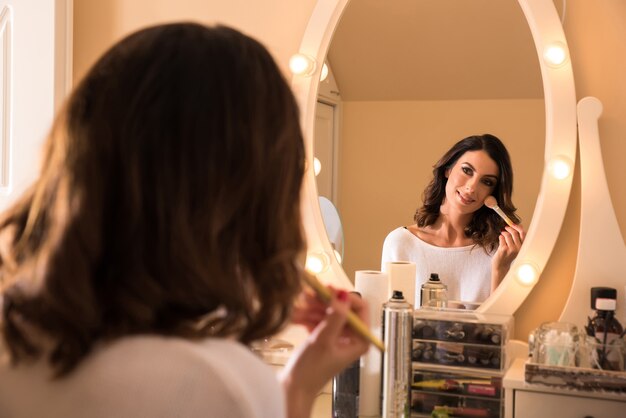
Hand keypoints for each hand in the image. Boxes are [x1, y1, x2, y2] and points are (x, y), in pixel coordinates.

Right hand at [279, 288, 369, 417]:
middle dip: (323, 301)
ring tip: (298, 307)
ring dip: (311, 308)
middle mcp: (351, 337)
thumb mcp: (323, 340)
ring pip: (327, 312)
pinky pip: (318, 319)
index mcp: (360, 340)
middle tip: (308, 294)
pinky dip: (307, 316)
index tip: (328, 289)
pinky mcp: (324, 337)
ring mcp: (337, 336)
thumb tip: (343, 295)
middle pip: (341, 308)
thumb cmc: (311, 372)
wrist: (293, 388)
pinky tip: (297, 317)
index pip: (360, 308)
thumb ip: (335, 316)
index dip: (344, 296)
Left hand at [491, 224, 524, 289]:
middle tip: (505, 228)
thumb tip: (517, 225)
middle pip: (514, 232)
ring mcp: (511, 249)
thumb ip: (517, 238)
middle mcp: (519, 248)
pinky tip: (500, 239)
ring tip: (502, 234)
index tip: (512, 224)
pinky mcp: (504, 249)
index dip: (517, 227)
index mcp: (523, 246)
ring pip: (507, 235)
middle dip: (509, 228)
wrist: (501, 265)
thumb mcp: (516, 247)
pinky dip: (500, 237)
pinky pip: (501, 238)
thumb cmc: (508, 255)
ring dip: (504, 233)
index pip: (523, 233)